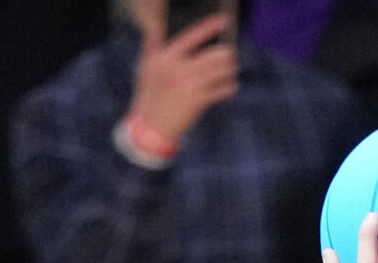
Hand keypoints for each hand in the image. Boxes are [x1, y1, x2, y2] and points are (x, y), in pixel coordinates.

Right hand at [131, 12, 237, 146]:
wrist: (150, 127)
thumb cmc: (148, 96)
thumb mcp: (146, 68)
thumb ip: (152, 45)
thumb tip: (155, 27)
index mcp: (166, 58)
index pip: (191, 37)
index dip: (208, 28)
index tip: (222, 21)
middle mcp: (178, 70)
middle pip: (210, 55)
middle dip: (223, 54)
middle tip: (229, 53)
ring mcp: (189, 86)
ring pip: (217, 72)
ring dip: (227, 69)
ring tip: (231, 67)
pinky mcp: (197, 102)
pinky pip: (219, 92)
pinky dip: (227, 88)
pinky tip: (231, 85)